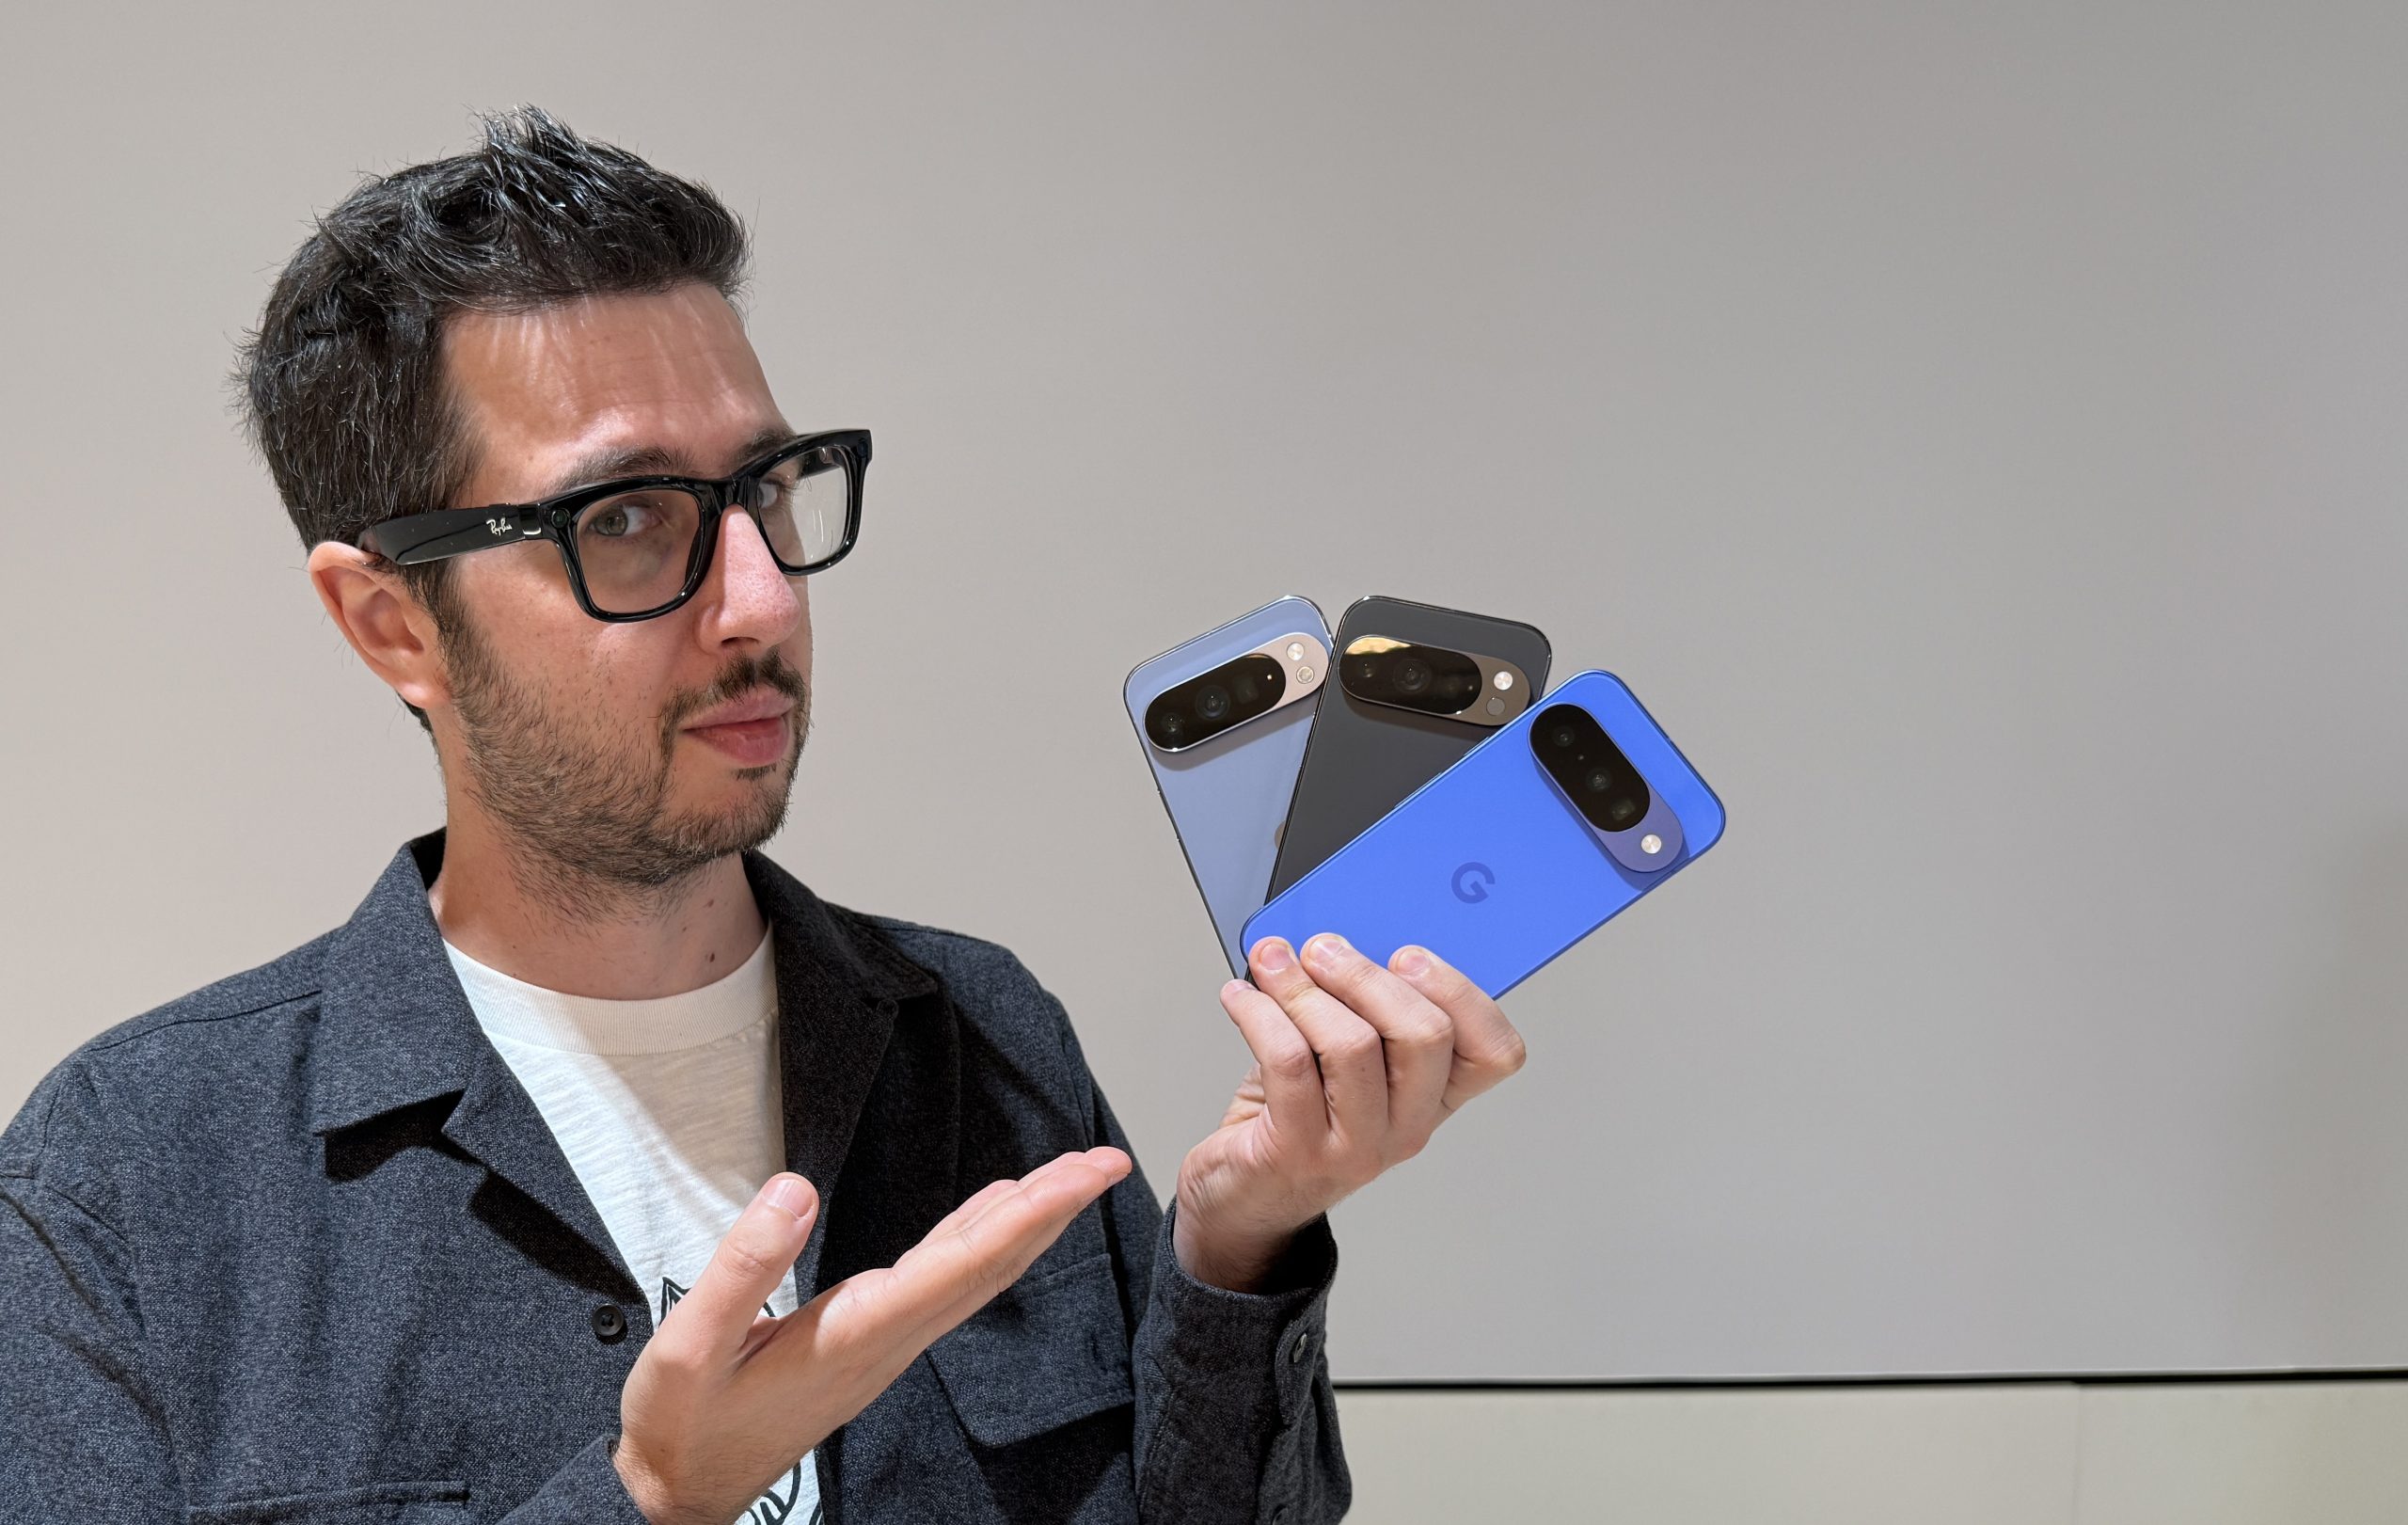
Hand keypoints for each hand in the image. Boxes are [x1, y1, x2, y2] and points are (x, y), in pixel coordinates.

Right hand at [613, 1148, 1130, 1524]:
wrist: (679, 1495)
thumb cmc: (682, 1425)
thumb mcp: (688, 1348)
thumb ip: (743, 1266)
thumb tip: (795, 1188)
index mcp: (855, 1334)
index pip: (961, 1265)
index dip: (1027, 1215)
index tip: (1080, 1175)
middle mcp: (886, 1339)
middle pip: (987, 1267)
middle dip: (1050, 1210)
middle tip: (1104, 1160)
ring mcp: (882, 1344)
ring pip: (971, 1274)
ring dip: (1024, 1222)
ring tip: (1067, 1175)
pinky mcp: (868, 1343)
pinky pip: (941, 1282)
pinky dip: (976, 1238)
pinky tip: (992, 1211)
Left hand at [1173, 934, 1525, 1291]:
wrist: (1243, 1198)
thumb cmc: (1293, 1117)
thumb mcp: (1342, 1062)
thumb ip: (1358, 1007)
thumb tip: (1341, 937)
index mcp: (1434, 1097)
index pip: (1494, 1051)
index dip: (1461, 992)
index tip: (1407, 954)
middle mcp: (1407, 1127)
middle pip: (1426, 1036)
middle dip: (1367, 975)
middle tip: (1324, 950)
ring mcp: (1356, 1146)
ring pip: (1353, 1045)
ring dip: (1303, 988)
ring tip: (1273, 965)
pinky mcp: (1297, 1151)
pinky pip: (1287, 1061)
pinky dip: (1258, 1013)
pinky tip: (1242, 997)